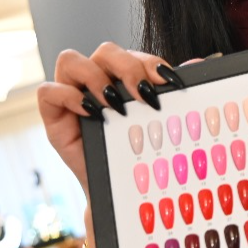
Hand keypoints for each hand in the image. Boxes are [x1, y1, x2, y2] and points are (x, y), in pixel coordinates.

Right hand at [36, 42, 185, 247]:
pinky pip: (47, 91)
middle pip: (104, 51)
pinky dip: (66, 95)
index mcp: (123, 80)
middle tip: (145, 94)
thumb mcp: (161, 125)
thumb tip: (200, 63)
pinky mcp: (53, 117)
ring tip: (114, 103)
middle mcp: (96, 83)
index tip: (170, 81)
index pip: (131, 54)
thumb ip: (176, 93)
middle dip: (127, 65)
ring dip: (94, 75)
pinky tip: (90, 112)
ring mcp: (71, 98)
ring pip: (70, 60)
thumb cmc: (139, 158)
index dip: (149, 61)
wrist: (120, 196)